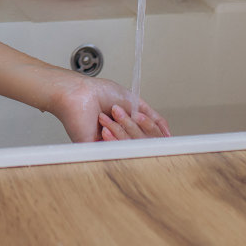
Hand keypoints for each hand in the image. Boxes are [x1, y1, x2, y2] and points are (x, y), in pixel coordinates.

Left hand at [46, 71, 170, 140]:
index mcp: (129, 129)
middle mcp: (121, 139)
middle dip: (133, 125)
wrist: (78, 93)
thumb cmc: (98, 93)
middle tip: (118, 111)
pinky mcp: (99, 153)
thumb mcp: (133, 101)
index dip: (150, 128)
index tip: (140, 117)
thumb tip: (167, 134)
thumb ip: (152, 117)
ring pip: (132, 147)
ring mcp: (110, 147)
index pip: (151, 138)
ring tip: (106, 115)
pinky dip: (114, 137)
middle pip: (144, 143)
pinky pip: (118, 152)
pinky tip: (104, 127)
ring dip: (122, 128)